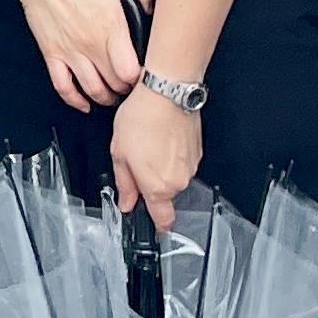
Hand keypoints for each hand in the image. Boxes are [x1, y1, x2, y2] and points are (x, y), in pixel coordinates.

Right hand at [10, 0, 152, 109]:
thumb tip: (155, 5)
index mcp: (109, 25)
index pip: (129, 70)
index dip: (141, 77)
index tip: (144, 72)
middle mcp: (90, 43)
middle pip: (114, 84)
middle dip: (127, 88)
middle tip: (132, 83)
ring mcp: (70, 51)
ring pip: (92, 90)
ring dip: (106, 98)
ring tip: (114, 94)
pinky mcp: (52, 53)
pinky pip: (63, 87)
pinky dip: (75, 100)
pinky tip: (84, 102)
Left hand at [111, 83, 201, 232]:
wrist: (166, 91)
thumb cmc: (142, 118)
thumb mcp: (119, 153)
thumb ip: (124, 184)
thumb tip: (126, 202)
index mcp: (157, 186)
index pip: (163, 220)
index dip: (156, 226)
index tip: (151, 226)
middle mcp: (178, 181)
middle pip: (165, 194)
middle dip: (151, 183)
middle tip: (138, 161)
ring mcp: (191, 166)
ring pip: (174, 177)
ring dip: (162, 167)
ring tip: (150, 143)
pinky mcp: (198, 151)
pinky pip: (182, 162)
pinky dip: (172, 154)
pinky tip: (162, 137)